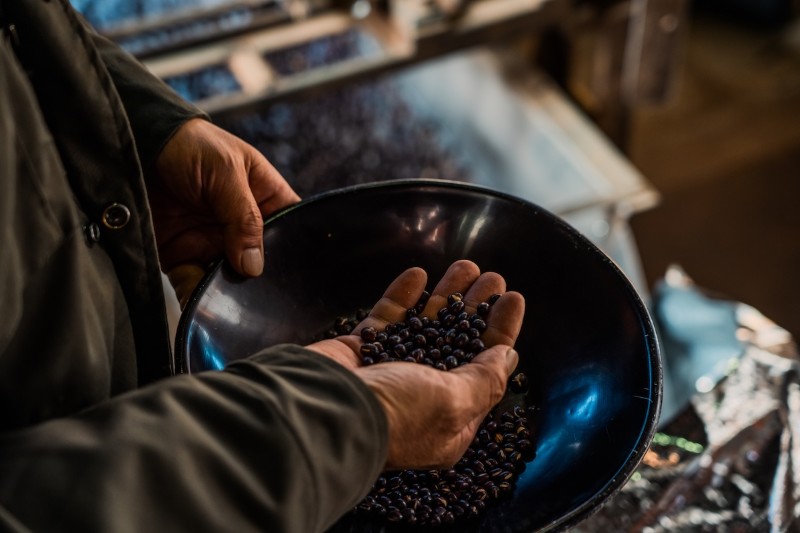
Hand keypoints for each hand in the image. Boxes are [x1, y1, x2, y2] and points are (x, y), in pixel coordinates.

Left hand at [149, 118, 299, 304]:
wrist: (132, 145)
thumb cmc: (188, 145)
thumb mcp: (225, 171)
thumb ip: (244, 217)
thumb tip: (255, 266)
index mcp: (265, 199)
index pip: (291, 230)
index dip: (296, 252)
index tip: (298, 278)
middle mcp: (242, 227)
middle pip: (262, 264)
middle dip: (260, 282)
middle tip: (260, 299)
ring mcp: (213, 243)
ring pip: (230, 280)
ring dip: (229, 294)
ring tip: (229, 307)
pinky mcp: (182, 257)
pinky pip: (195, 285)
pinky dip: (197, 298)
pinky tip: (201, 305)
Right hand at [305, 260, 524, 469]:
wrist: (325, 411)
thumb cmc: (397, 416)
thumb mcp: (455, 402)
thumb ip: (484, 378)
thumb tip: (507, 356)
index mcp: (450, 419)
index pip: (486, 369)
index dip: (501, 331)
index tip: (513, 297)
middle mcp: (421, 396)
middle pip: (458, 342)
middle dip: (476, 308)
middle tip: (491, 276)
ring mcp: (389, 372)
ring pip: (425, 326)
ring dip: (445, 295)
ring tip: (465, 265)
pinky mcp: (360, 352)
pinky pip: (387, 318)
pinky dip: (403, 296)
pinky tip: (418, 273)